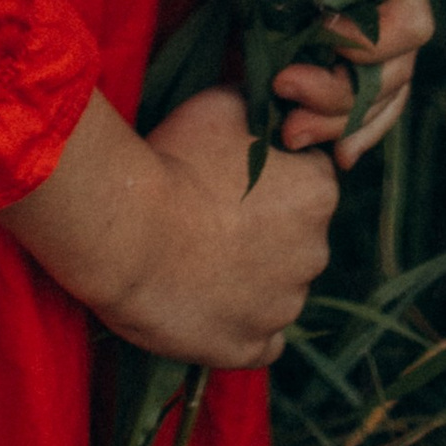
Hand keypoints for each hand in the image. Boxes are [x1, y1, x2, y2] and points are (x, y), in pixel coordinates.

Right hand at [104, 83, 339, 366]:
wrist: (127, 232)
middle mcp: (315, 253)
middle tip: (212, 212)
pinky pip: (261, 338)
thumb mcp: (221, 103)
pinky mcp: (250, 348)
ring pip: (279, 286)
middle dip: (267, 225)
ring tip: (198, 257)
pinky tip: (211, 301)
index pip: (310, 177)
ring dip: (252, 274)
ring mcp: (284, 307)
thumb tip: (271, 97)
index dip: (274, 171)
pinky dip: (242, 323)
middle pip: (298, 235)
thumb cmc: (176, 159)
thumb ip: (258, 102)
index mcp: (318, 191)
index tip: (235, 172)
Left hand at [183, 0, 436, 168]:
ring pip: (385, 97)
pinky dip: (358, 130)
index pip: (409, 21)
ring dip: (342, 122)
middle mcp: (397, 3)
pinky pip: (375, 104)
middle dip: (343, 94)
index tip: (314, 30)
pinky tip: (334, 155)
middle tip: (284, 93)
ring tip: (290, 135)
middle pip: (397, 72)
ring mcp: (382, 34)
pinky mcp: (358, 53)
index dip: (367, 39)